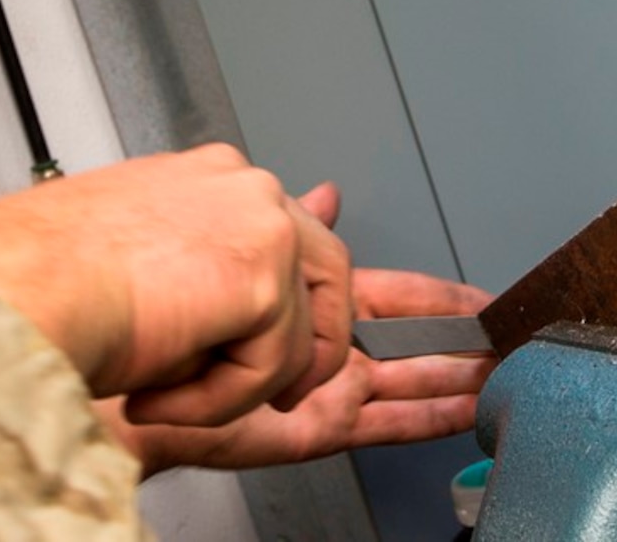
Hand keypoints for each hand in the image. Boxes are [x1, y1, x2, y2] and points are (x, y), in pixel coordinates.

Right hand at [0, 144, 352, 428]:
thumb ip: (209, 268)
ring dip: (234, 387)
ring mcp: (260, 222)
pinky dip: (216, 404)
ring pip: (299, 337)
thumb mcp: (144, 260)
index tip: (272, 346)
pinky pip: (271, 372)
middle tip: (258, 392)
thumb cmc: (43, 280)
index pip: (286, 231)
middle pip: (327, 272)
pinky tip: (156, 392)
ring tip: (161, 390)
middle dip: (302, 348)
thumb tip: (249, 306)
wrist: (14, 293)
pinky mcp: (264, 276)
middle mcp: (241, 185)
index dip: (288, 303)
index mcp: (205, 176)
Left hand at [98, 187, 495, 474]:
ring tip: (505, 376)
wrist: (111, 354)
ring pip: (402, 382)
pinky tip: (465, 411)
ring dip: (453, 378)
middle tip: (505, 340)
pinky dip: (426, 418)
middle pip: (402, 340)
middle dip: (453, 341)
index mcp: (296, 292)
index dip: (428, 296)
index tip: (472, 297)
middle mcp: (310, 340)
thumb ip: (290, 225)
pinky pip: (379, 423)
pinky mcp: (311, 423)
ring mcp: (313, 384)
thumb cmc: (151, 300)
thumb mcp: (235, 240)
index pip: (378, 290)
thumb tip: (325, 193)